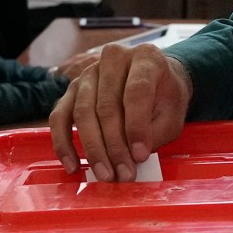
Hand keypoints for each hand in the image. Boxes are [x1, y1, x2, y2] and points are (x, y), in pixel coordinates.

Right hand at [50, 44, 191, 181]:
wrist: (156, 81)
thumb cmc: (165, 98)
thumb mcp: (172, 114)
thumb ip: (155, 133)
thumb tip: (132, 157)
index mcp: (145, 58)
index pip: (136, 92)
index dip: (137, 127)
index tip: (140, 157)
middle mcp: (114, 58)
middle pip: (106, 105)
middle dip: (114, 146)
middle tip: (122, 174)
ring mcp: (89, 73)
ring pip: (82, 112)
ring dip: (93, 149)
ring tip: (104, 174)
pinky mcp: (72, 89)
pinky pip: (60, 117)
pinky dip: (64, 143)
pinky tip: (73, 165)